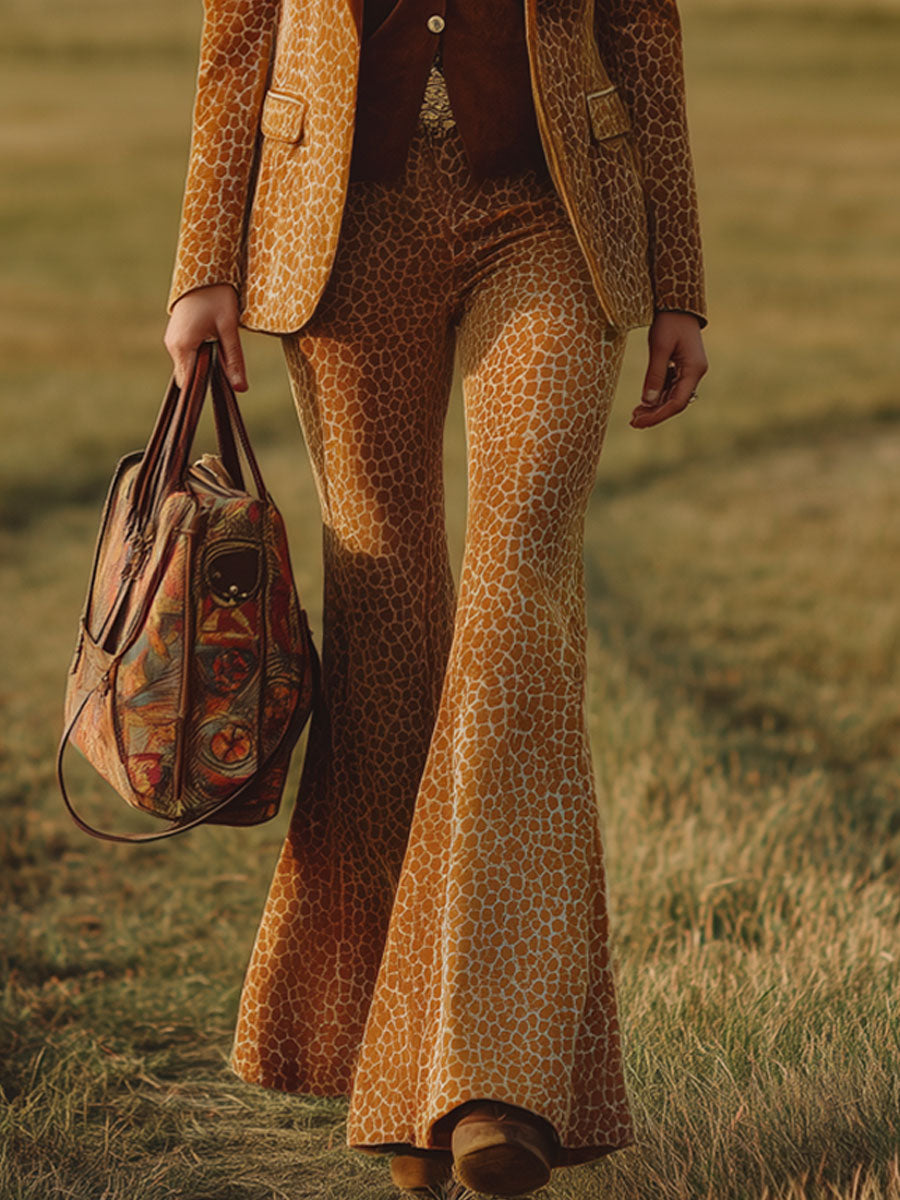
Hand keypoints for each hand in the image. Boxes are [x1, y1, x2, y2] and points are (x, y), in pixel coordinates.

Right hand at [163, 283, 247, 391]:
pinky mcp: (176, 334)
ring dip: (204, 367)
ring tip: (221, 353)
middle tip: (227, 371)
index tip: (219, 393)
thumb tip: (240, 389)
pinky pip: (187, 355)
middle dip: (205, 379)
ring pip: (188, 366)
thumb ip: (234, 360)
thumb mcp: (229, 328)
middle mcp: (173, 345)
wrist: (203, 268)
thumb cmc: (217, 295)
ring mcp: (172, 340)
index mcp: (183, 346)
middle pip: (188, 377)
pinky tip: (214, 346)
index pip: (189, 383)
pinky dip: (200, 357)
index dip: (203, 391)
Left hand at [630, 311, 707, 428]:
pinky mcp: (683, 366)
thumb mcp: (658, 347)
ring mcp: (690, 370)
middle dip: (655, 413)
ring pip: (672, 396)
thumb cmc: (669, 321)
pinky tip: (643, 401)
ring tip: (635, 414)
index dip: (658, 415)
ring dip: (655, 406)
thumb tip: (647, 402)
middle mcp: (695, 373)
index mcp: (693, 369)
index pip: (677, 402)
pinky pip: (671, 387)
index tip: (638, 422)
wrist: (678, 303)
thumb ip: (655, 375)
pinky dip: (657, 395)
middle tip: (633, 422)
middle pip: (675, 402)